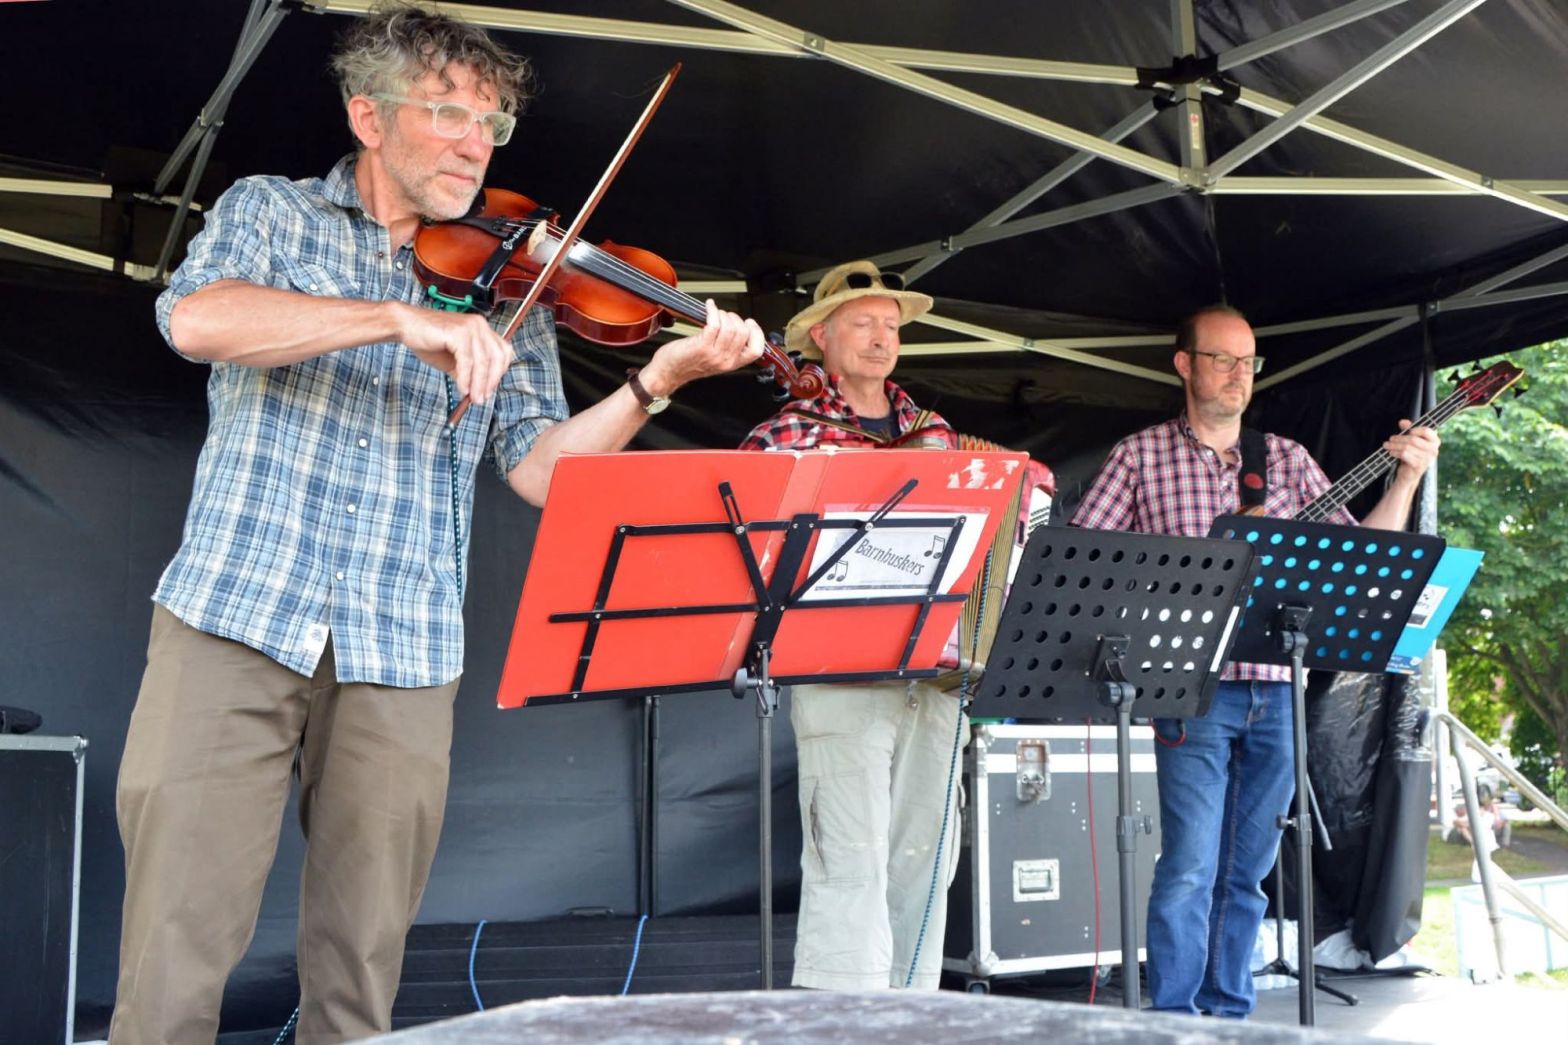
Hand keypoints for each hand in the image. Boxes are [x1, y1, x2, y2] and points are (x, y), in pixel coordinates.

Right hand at [394, 304, 513, 404]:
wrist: (405, 326)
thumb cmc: (429, 340)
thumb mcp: (454, 360)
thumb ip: (469, 372)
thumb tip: (479, 392)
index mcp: (482, 328)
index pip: (503, 351)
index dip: (500, 372)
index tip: (490, 389)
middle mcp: (480, 325)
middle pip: (498, 357)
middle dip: (492, 381)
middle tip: (482, 398)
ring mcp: (470, 327)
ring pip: (483, 361)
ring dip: (479, 384)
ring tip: (473, 398)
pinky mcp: (458, 333)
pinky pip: (467, 361)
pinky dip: (466, 379)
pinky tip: (462, 389)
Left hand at [637, 299, 764, 396]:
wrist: (668, 372)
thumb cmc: (686, 364)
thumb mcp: (714, 359)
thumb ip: (728, 347)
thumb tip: (736, 326)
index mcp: (732, 364)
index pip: (756, 350)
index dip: (757, 333)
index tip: (749, 323)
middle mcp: (725, 360)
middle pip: (743, 333)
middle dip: (735, 318)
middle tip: (725, 316)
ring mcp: (714, 354)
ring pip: (730, 327)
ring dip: (723, 314)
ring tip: (715, 313)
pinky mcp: (702, 346)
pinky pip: (714, 323)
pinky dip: (712, 310)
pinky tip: (708, 307)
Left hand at [1384, 419, 1439, 482]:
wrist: (1409, 474)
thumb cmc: (1412, 455)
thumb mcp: (1411, 441)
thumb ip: (1409, 430)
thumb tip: (1403, 422)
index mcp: (1435, 442)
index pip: (1427, 431)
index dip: (1416, 429)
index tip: (1407, 431)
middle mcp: (1433, 450)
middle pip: (1413, 439)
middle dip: (1399, 438)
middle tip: (1391, 439)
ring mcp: (1427, 459)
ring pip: (1407, 447)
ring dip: (1394, 445)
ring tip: (1387, 445)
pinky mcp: (1418, 466)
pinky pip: (1404, 455)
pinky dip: (1395, 452)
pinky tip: (1391, 452)